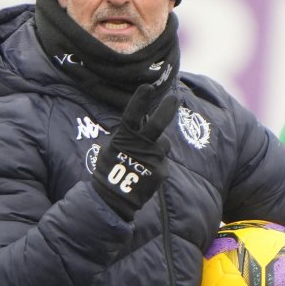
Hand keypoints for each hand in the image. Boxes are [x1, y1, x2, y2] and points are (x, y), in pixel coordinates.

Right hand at [91, 84, 177, 219]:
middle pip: (157, 125)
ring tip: (145, 159)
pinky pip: (163, 161)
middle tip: (174, 98)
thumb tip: (143, 122)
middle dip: (166, 109)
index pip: (132, 114)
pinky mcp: (162, 171)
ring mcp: (153, 158)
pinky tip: (146, 173)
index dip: (140, 100)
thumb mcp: (112, 148)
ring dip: (159, 147)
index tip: (147, 87)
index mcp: (125, 137)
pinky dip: (157, 165)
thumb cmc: (109, 170)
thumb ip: (128, 136)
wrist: (114, 198)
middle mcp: (141, 146)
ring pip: (164, 144)